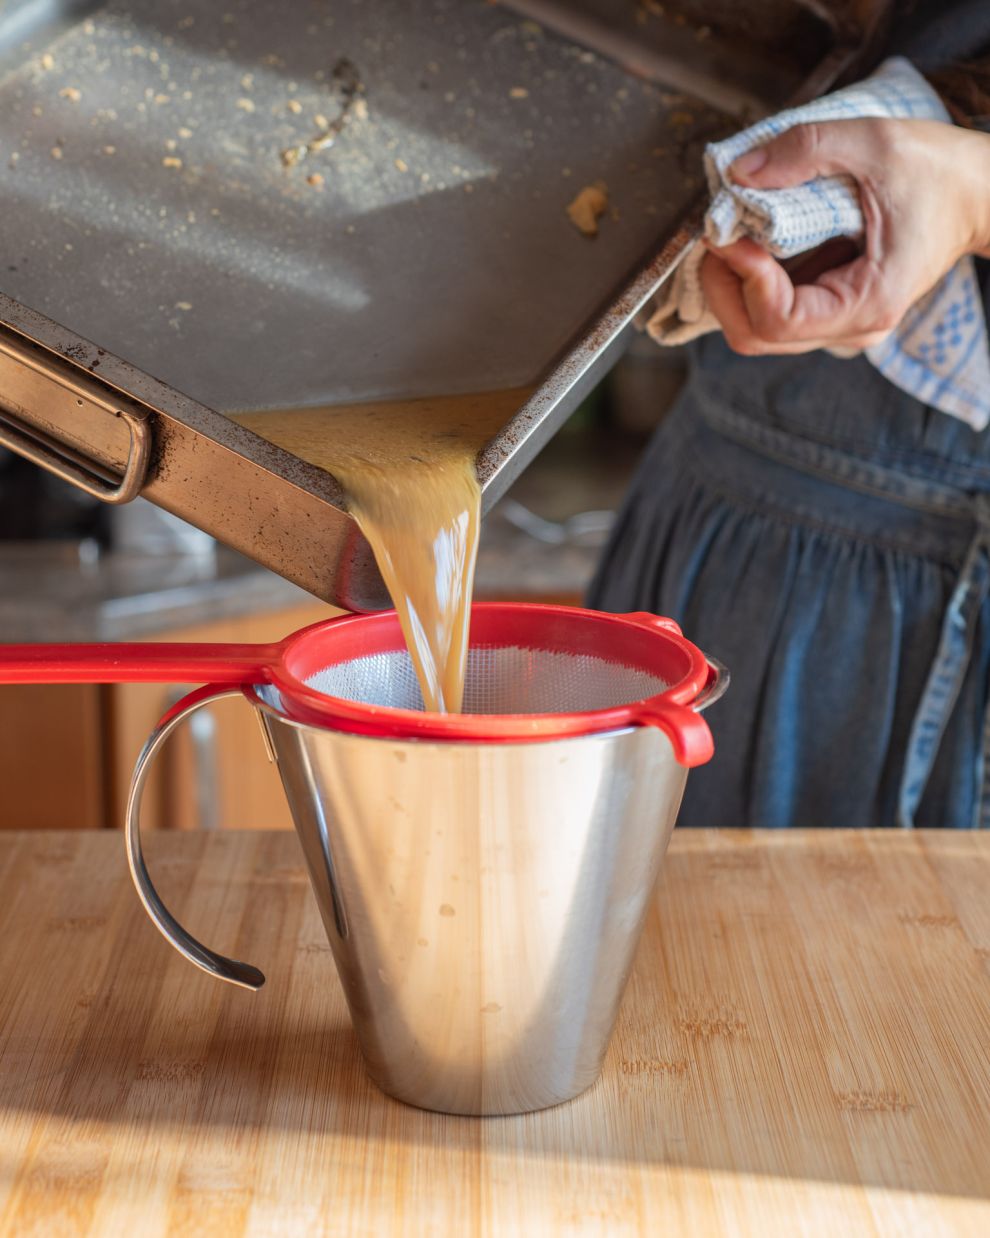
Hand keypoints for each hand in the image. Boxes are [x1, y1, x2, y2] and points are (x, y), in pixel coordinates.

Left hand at [700, 117, 989, 355]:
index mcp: (867, 302)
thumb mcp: (876, 142)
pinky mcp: (829, 309)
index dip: (742, 280)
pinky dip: (748, 281)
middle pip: (756, 335)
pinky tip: (749, 242)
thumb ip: (806, 149)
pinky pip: (772, 311)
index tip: (729, 234)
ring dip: (730, 286)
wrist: (978, 193)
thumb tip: (738, 172)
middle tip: (715, 234)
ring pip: (757, 330)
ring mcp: (838, 323)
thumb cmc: (940, 171)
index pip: (779, 321)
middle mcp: (850, 328)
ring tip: (728, 235)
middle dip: (722, 288)